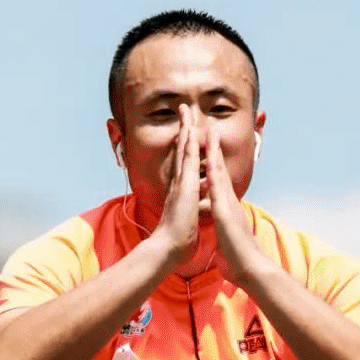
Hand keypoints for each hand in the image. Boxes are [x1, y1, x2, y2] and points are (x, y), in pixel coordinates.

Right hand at [152, 105, 202, 269]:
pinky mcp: (186, 186)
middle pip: (183, 151)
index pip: (187, 165)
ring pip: (185, 149)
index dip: (187, 148)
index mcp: (182, 192)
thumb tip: (189, 218)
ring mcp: (182, 183)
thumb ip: (187, 216)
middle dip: (184, 130)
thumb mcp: (186, 224)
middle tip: (184, 110)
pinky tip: (190, 128)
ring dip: (185, 128)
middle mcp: (180, 184)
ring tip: (186, 109)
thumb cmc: (177, 243)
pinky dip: (189, 143)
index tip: (188, 132)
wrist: (168, 250)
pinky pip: (188, 159)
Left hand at [203, 122, 265, 286]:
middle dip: (214, 149)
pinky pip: (217, 186)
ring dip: (214, 151)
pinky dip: (213, 171)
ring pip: (219, 172)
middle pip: (220, 170)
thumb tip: (223, 246)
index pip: (218, 183)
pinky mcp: (225, 211)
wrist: (250, 270)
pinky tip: (209, 157)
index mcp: (227, 210)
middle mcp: (229, 202)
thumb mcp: (227, 246)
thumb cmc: (238, 262)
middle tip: (209, 127)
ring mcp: (228, 204)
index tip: (207, 150)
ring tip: (209, 130)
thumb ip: (225, 241)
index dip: (213, 166)